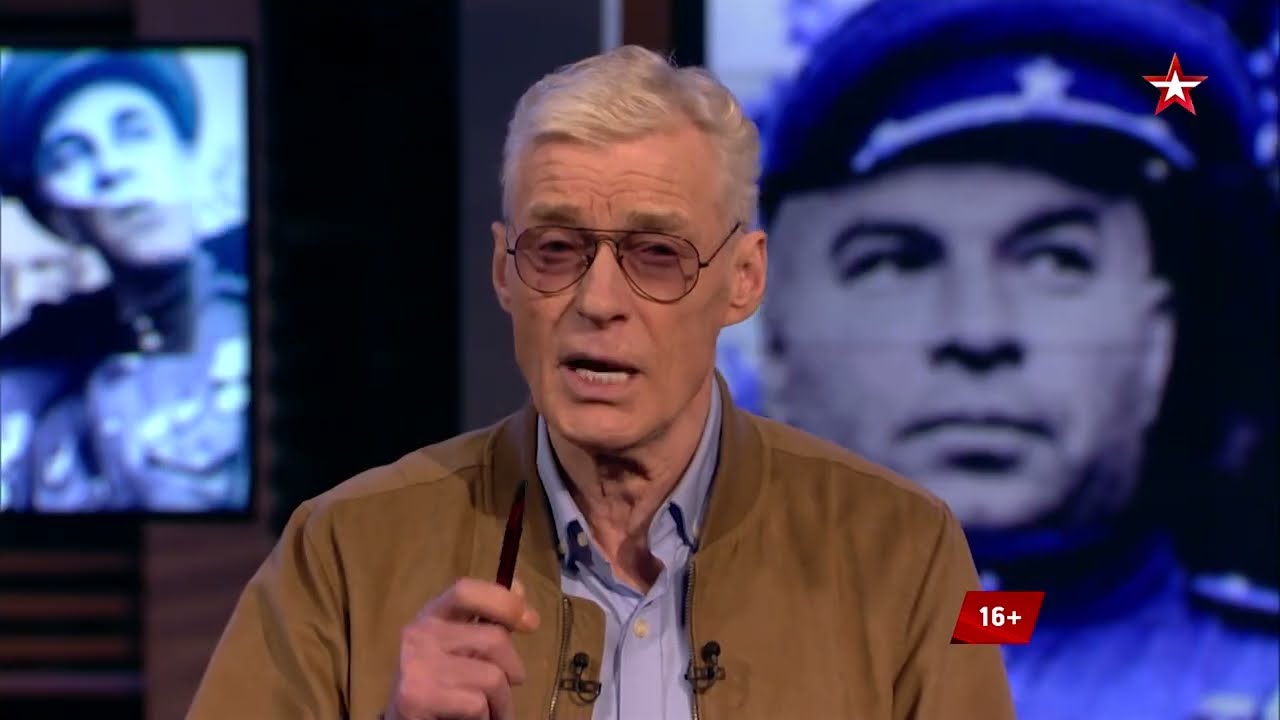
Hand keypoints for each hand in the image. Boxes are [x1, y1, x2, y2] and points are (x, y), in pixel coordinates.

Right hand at [387, 577, 540, 719]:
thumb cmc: (442, 681)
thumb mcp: (464, 645)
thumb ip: (490, 619)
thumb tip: (518, 588)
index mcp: (433, 613)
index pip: (467, 591)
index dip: (504, 602)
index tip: (531, 622)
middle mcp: (420, 632)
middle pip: (494, 639)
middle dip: (513, 669)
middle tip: (506, 687)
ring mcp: (417, 664)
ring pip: (493, 678)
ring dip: (502, 702)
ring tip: (490, 709)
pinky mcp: (417, 697)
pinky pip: (477, 705)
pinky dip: (486, 718)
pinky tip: (472, 719)